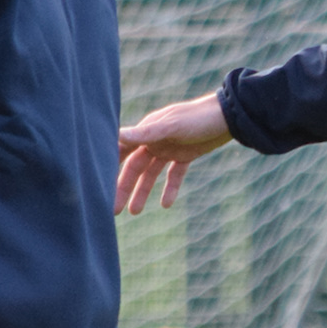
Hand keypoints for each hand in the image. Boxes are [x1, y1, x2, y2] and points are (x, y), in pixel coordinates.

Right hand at [116, 94, 232, 213]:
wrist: (229, 116)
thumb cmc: (198, 117)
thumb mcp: (172, 127)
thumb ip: (145, 134)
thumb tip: (117, 134)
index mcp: (147, 130)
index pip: (122, 150)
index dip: (109, 166)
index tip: (96, 185)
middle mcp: (154, 140)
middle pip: (134, 167)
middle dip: (123, 187)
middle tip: (113, 210)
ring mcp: (169, 148)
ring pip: (151, 174)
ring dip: (142, 191)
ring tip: (135, 212)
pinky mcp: (185, 155)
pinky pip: (173, 174)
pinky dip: (170, 188)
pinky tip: (166, 204)